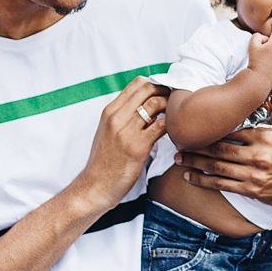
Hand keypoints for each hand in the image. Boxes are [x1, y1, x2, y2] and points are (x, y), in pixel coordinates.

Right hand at [76, 76, 168, 210]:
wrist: (94, 187)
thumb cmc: (104, 161)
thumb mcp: (107, 131)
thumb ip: (123, 116)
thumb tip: (145, 106)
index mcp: (110, 111)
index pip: (137, 84)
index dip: (156, 84)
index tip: (166, 93)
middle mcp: (116, 117)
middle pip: (148, 89)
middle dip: (166, 91)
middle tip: (176, 102)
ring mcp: (126, 131)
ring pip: (156, 104)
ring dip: (171, 107)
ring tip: (177, 116)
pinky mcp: (137, 147)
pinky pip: (161, 127)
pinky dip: (172, 126)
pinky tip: (176, 133)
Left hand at [176, 78, 271, 210]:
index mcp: (266, 137)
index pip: (233, 129)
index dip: (212, 126)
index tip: (197, 123)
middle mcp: (257, 156)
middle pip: (219, 149)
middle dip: (196, 146)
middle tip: (179, 142)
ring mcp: (253, 175)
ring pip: (217, 168)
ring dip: (195, 163)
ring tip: (178, 158)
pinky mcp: (251, 190)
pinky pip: (222, 185)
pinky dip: (203, 181)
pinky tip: (189, 177)